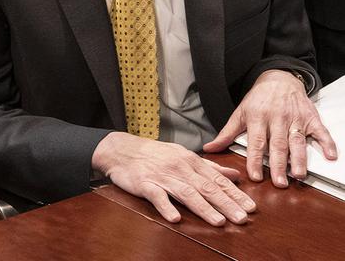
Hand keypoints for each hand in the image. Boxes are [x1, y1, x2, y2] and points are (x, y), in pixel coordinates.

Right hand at [93, 132, 255, 225]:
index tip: (250, 207)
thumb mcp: (183, 154)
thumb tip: (235, 175)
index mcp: (189, 160)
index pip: (216, 179)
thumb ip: (210, 167)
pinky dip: (166, 207)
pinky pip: (157, 196)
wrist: (121, 149)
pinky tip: (175, 217)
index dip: (234, 194)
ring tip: (219, 221)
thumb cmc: (153, 153)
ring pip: (186, 192)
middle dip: (225, 203)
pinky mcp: (144, 184)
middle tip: (241, 217)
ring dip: (203, 208)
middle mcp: (178, 168)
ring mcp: (161, 176)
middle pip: (205, 187)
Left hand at [203, 69, 336, 185]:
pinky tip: (331, 155)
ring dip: (299, 158)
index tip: (255, 176)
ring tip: (299, 175)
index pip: (256, 142)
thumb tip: (209, 148)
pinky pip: (321, 131)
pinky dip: (327, 143)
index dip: (255, 160)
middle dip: (278, 165)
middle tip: (279, 183)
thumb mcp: (239, 113)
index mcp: (257, 118)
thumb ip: (226, 133)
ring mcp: (295, 118)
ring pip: (297, 140)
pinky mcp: (311, 117)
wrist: (278, 78)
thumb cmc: (258, 99)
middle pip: (278, 145)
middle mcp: (277, 118)